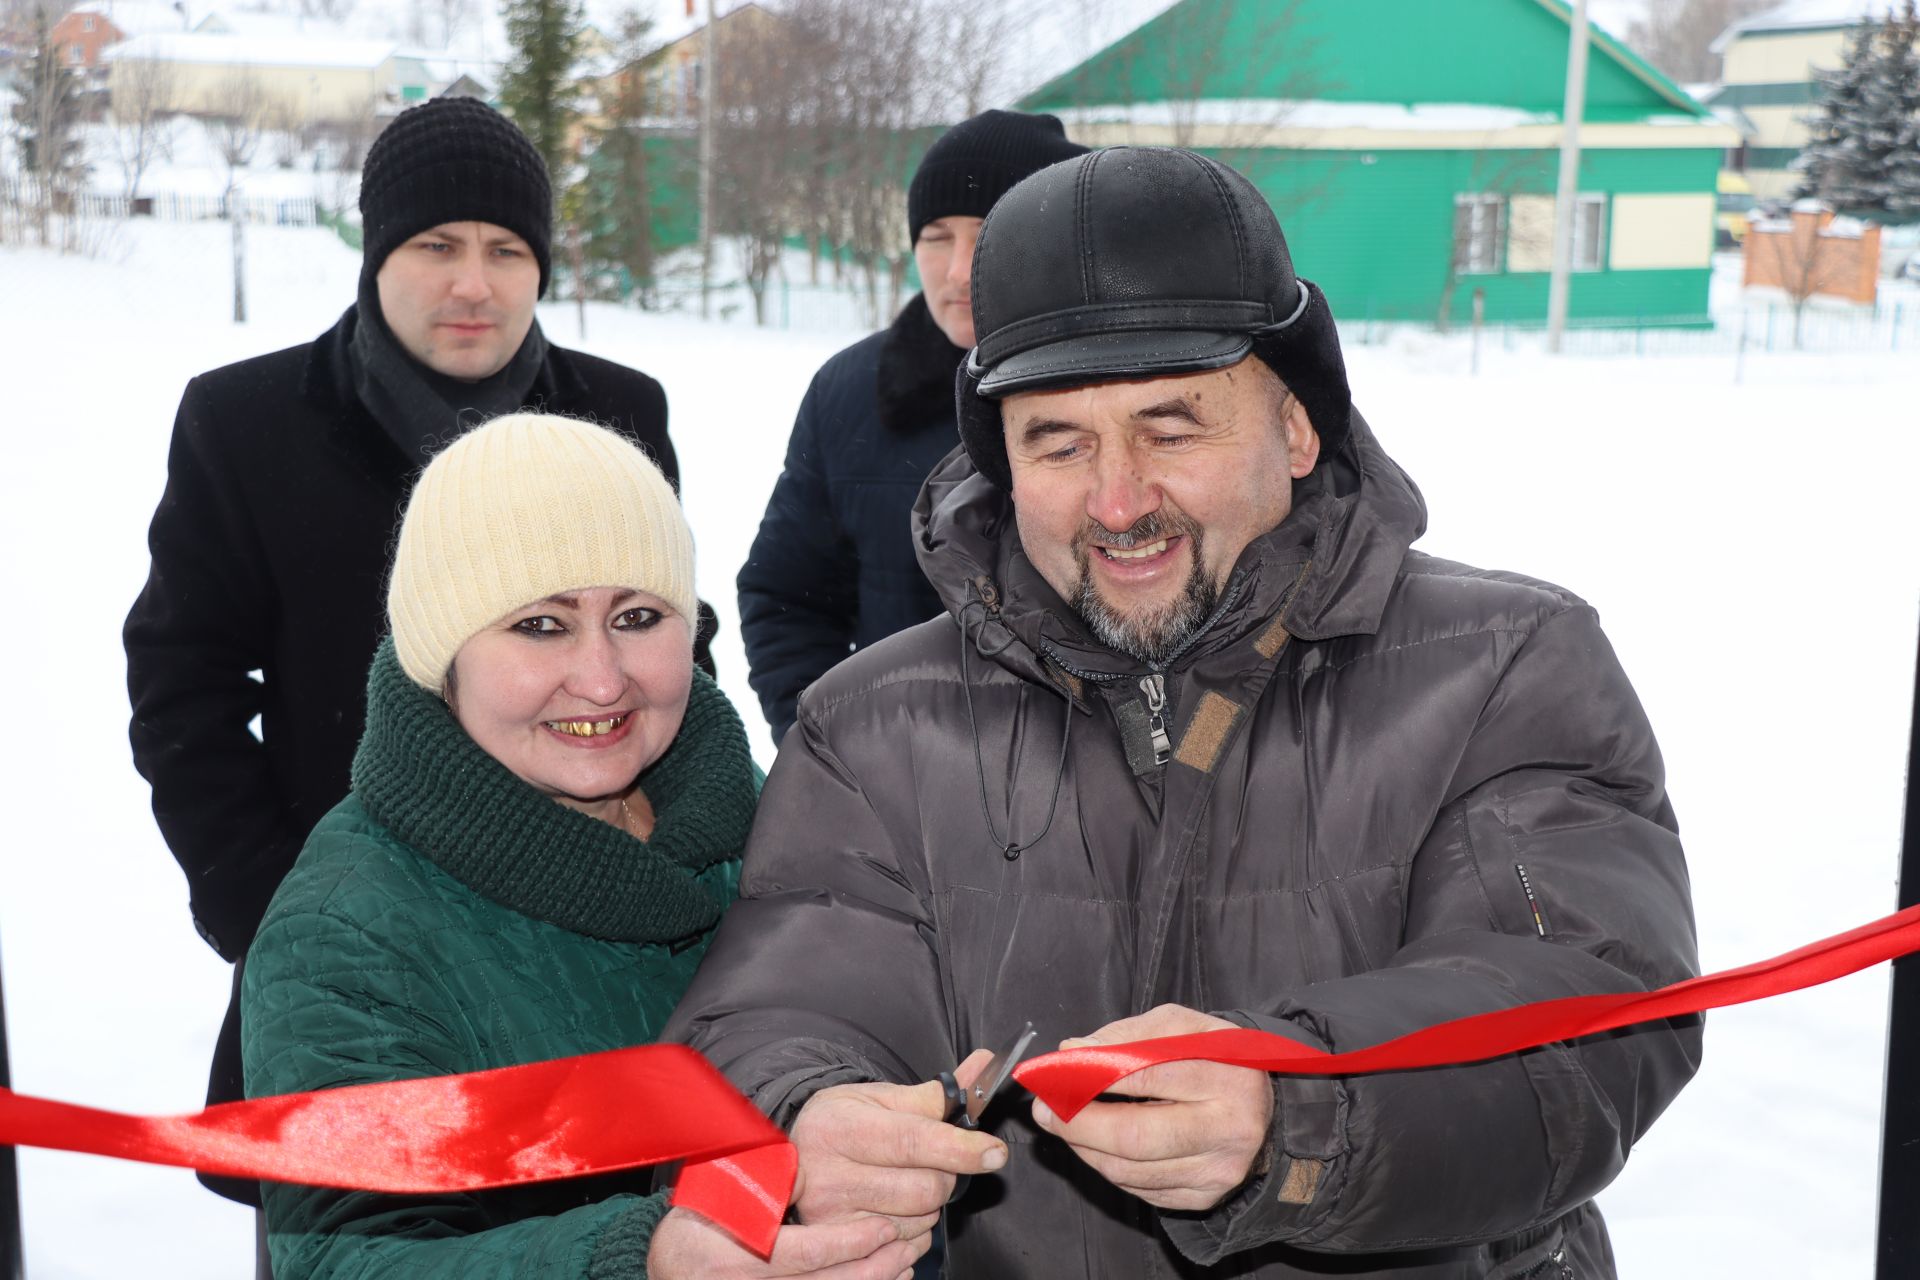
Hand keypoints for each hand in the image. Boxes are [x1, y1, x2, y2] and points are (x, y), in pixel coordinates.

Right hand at [647, 1207, 927, 1279]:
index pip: (806, 1254)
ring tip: (903, 1261)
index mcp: (735, 1260)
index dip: (849, 1242)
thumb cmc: (696, 1224)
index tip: (883, 1227)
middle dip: (873, 1267)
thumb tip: (808, 1170)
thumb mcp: (718, 1195)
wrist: (669, 1269)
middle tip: (905, 1244)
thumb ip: (762, 1185)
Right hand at [789, 1048, 1007, 1231]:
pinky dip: (915, 1233)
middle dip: (946, 1176)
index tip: (993, 1152)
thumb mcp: (881, 1099)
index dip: (960, 1149)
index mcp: (841, 1128)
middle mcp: (830, 1177)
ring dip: (930, 1207)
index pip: (913, 1141)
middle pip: (924, 1189)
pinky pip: (904, 1250)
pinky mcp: (837, 1248)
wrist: (795, 1158)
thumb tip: (984, 1066)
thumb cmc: (843, 1123)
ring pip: (919, 1223)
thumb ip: (936, 1094)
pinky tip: (898, 1212)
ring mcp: (831, 1219)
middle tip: (932, 1163)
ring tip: (905, 1184)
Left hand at [1030, 1004, 1272, 1211]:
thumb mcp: (1182, 1027)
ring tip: (1063, 1124)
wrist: (1263, 1107)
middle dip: (1077, 1123)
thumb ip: (1127, 1035)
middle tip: (1044, 1110)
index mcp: (1230, 1075)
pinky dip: (1108, 1166)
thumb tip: (1073, 1052)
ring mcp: (1218, 1170)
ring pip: (1130, 1170)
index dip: (1093, 1073)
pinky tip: (1097, 1145)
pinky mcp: (1204, 1197)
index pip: (1148, 1074)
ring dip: (1085, 1147)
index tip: (1055, 1070)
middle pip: (1135, 1136)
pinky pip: (1139, 1189)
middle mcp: (1230, 1129)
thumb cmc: (1214, 1059)